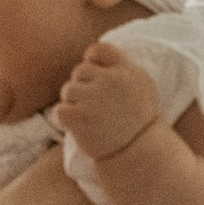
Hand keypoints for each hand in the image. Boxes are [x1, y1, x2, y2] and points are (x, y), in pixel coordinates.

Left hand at [54, 42, 164, 162]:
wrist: (138, 155)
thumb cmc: (139, 124)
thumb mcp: (143, 89)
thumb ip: (122, 70)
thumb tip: (92, 55)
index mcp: (128, 71)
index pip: (100, 49)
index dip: (91, 59)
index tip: (93, 75)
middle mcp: (112, 80)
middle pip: (80, 70)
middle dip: (82, 85)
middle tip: (91, 105)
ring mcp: (94, 98)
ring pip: (68, 89)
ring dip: (73, 103)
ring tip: (87, 118)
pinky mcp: (79, 117)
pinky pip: (60, 110)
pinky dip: (65, 120)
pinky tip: (79, 127)